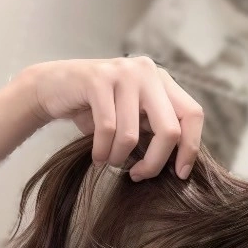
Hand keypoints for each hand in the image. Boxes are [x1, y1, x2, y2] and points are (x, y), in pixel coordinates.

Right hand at [26, 56, 203, 179]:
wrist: (53, 88)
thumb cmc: (98, 111)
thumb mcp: (134, 120)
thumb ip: (156, 132)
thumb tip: (180, 168)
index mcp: (163, 81)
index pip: (193, 115)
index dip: (190, 148)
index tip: (179, 175)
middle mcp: (147, 71)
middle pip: (169, 130)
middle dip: (155, 163)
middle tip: (138, 176)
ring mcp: (123, 72)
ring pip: (132, 135)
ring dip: (118, 158)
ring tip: (109, 160)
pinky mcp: (97, 79)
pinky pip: (107, 130)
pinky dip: (101, 151)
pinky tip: (97, 156)